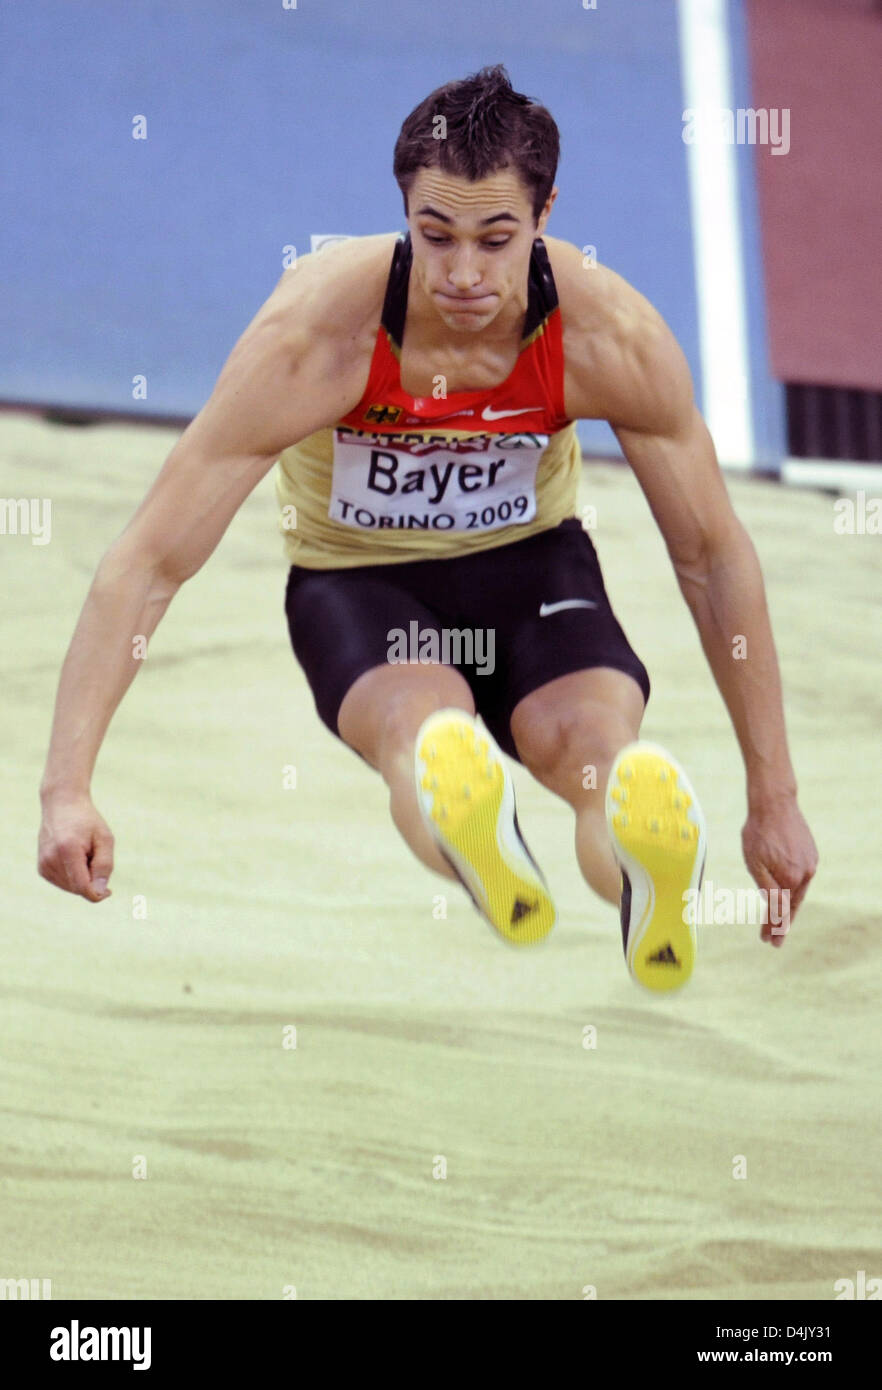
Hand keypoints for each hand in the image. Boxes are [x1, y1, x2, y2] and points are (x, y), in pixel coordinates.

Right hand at [38, 794, 114, 901]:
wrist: (62, 805)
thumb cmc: (87, 821)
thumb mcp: (105, 838)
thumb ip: (104, 865)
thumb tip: (99, 892)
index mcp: (67, 850)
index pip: (82, 886)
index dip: (97, 894)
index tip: (109, 891)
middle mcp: (50, 859)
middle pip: (77, 889)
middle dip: (91, 881)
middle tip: (94, 857)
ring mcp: (43, 865)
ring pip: (70, 888)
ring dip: (82, 878)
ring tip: (83, 855)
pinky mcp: (42, 868)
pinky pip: (63, 884)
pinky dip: (73, 877)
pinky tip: (74, 858)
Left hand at [741, 797, 816, 946]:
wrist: (774, 804)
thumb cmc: (758, 832)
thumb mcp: (754, 863)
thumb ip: (767, 888)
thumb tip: (777, 908)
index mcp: (790, 879)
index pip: (781, 912)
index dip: (774, 928)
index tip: (768, 942)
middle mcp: (805, 874)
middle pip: (792, 905)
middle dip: (781, 924)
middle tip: (774, 941)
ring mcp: (811, 864)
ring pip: (798, 891)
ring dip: (788, 906)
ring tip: (779, 922)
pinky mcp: (811, 854)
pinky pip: (801, 877)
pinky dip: (793, 888)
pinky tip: (787, 894)